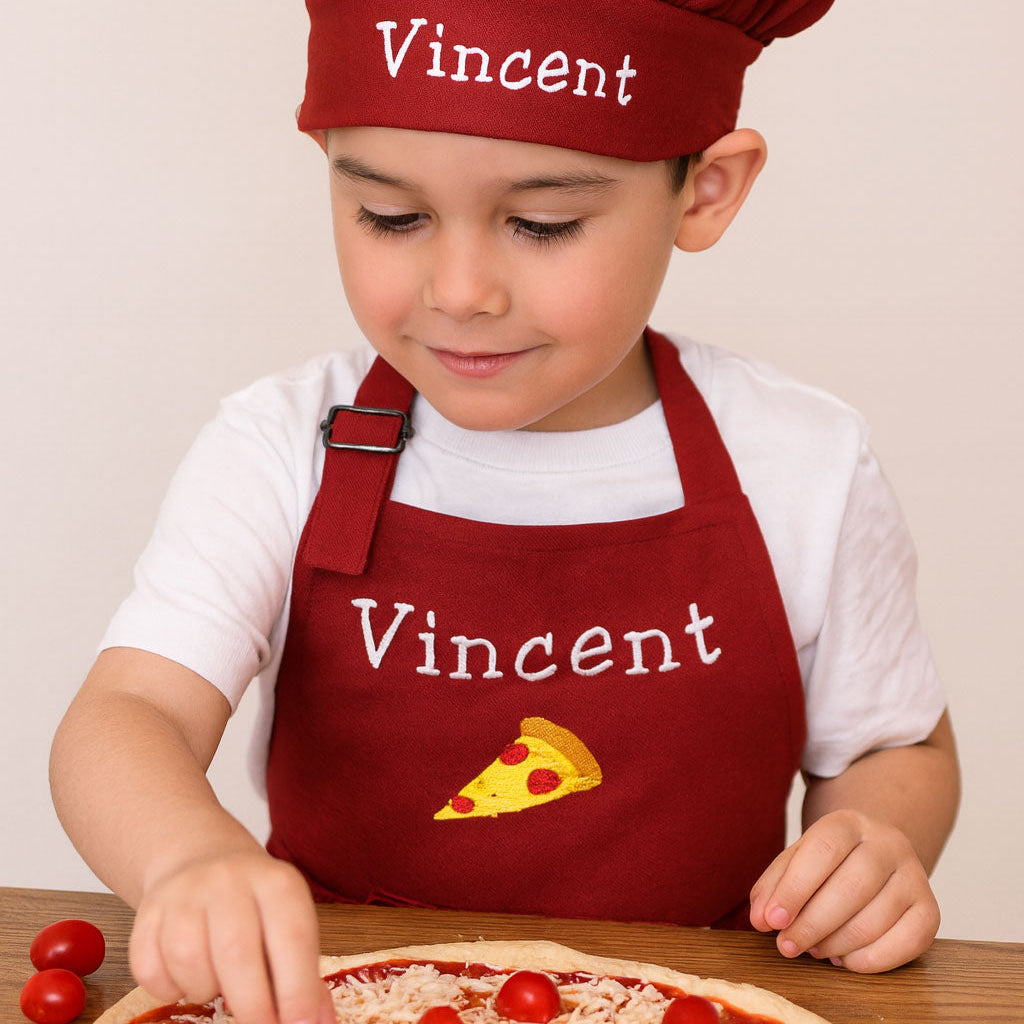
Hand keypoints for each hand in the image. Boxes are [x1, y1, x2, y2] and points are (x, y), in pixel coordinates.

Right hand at [129, 848, 333, 1023]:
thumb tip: (318, 1023)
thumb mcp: (288, 925)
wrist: (201, 859)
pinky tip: (184, 978)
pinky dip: (167, 989)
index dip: (297, 990)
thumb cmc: (255, 908)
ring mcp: (186, 892)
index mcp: (278, 883)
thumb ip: (303, 977)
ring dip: (204, 991)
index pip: (292, 938)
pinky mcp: (148, 910)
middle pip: (237, 952)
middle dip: (252, 1006)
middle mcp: (231, 879)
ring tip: (217, 985)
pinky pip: (150, 967)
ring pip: (189, 959)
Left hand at [749, 809, 939, 972]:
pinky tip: (844, 959)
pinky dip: (870, 960)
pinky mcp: (931, 910)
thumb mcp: (797, 860)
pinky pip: (906, 943)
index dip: (794, 888)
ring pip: (876, 919)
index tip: (772, 920)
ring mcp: (915, 876)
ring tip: (812, 949)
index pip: (822, 851)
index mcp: (849, 822)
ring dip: (836, 944)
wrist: (876, 855)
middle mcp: (888, 843)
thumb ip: (774, 885)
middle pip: (851, 887)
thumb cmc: (829, 862)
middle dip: (812, 924)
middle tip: (786, 946)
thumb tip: (761, 919)